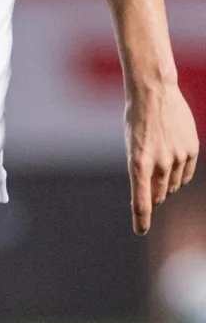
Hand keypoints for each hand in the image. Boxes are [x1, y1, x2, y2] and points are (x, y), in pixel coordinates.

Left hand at [126, 79, 198, 233]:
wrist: (154, 92)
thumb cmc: (137, 120)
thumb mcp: (132, 145)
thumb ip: (143, 170)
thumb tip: (157, 193)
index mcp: (137, 162)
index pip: (140, 199)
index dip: (141, 218)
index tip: (140, 231)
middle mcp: (159, 162)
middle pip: (157, 194)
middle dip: (153, 196)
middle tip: (149, 187)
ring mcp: (178, 157)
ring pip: (173, 185)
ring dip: (166, 183)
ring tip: (159, 164)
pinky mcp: (191, 151)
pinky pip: (186, 174)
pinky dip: (179, 174)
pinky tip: (173, 163)